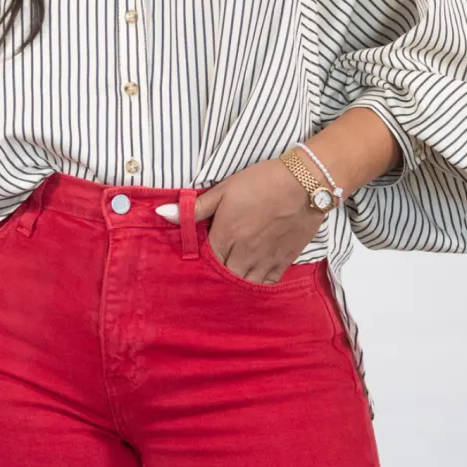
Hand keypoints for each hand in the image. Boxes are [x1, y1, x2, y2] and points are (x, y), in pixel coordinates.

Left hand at [194, 156, 325, 283]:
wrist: (304, 184)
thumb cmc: (261, 182)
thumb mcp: (224, 190)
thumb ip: (194, 208)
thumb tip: (162, 214)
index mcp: (225, 237)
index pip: (205, 263)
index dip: (200, 263)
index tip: (199, 260)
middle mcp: (243, 254)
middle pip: (223, 278)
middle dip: (217, 277)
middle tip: (213, 273)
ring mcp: (265, 260)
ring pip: (245, 284)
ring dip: (236, 283)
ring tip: (232, 277)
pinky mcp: (284, 261)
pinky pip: (267, 283)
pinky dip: (258, 285)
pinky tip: (253, 279)